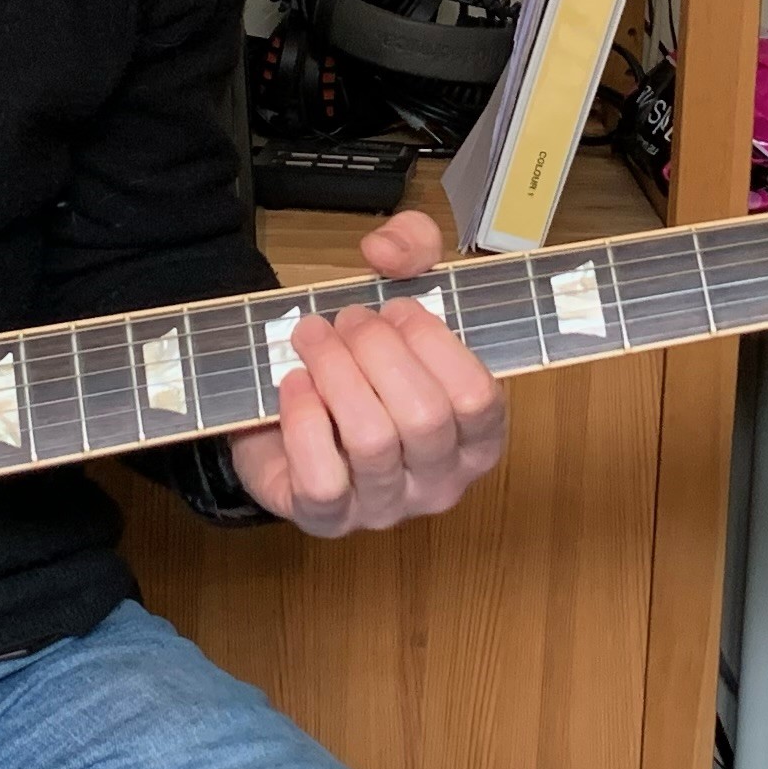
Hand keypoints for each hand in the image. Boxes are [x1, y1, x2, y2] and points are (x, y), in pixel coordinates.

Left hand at [221, 210, 509, 537]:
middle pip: (424, 416)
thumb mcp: (399, 296)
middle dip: (375, 351)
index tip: (393, 308)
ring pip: (372, 440)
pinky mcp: (328, 520)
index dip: (432, 342)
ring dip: (335, 371)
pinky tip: (293, 384)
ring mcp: (387, 508)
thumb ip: (411, 248)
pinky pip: (322, 478)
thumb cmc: (363, 364)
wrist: (289, 417)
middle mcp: (442, 482)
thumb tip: (386, 248)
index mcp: (478, 437)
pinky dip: (303, 420)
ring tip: (311, 337)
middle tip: (345, 320)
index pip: (477, 396)